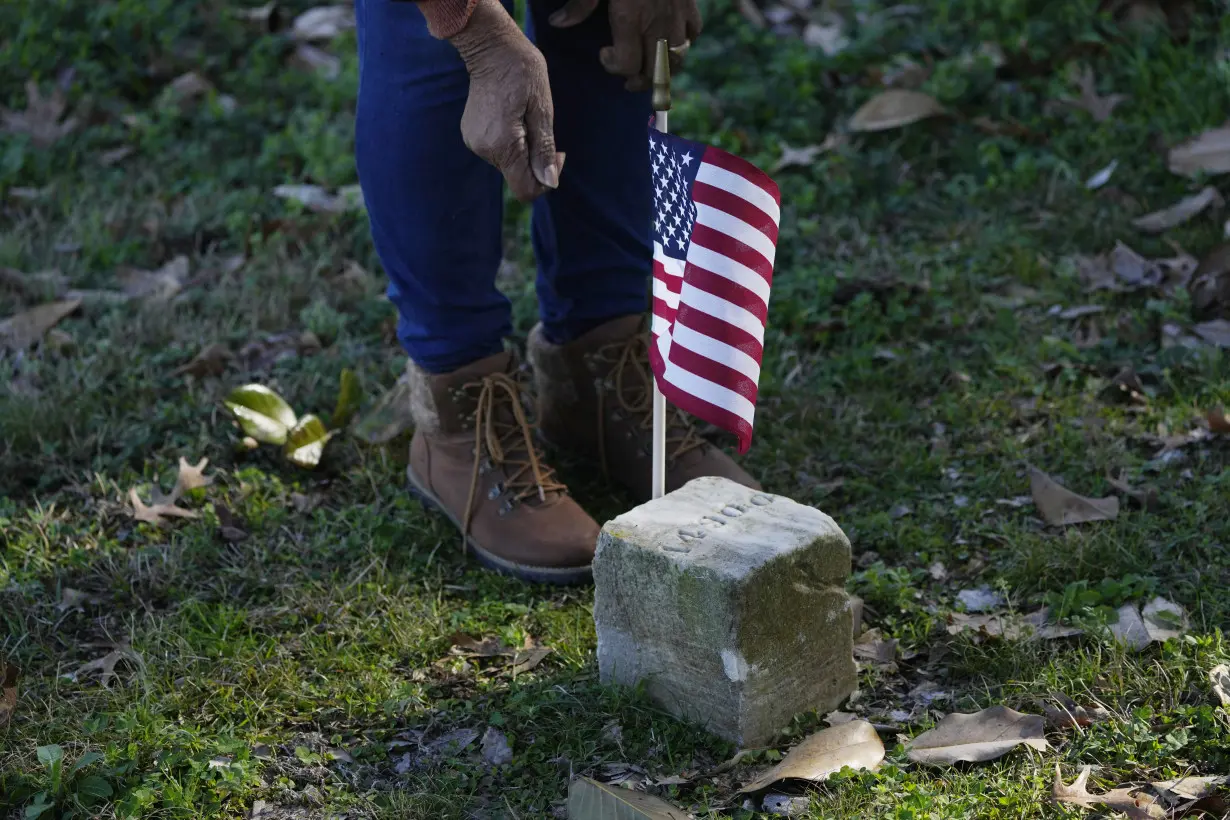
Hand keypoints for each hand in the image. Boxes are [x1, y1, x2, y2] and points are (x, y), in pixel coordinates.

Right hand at [450, 0, 564, 201]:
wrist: (491, 48)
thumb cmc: (522, 72)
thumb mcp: (542, 110)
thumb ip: (544, 149)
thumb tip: (550, 182)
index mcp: (502, 145)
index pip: (525, 189)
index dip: (546, 181)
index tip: (557, 154)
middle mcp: (484, 149)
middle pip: (517, 175)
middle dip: (536, 160)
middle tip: (542, 127)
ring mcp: (474, 143)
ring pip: (509, 163)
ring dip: (523, 148)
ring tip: (525, 116)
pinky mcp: (471, 136)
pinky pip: (498, 151)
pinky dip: (511, 142)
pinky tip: (512, 116)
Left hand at [548, 0, 701, 91]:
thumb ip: (579, 4)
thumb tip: (558, 24)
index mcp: (630, 18)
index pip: (628, 64)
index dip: (615, 68)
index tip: (604, 54)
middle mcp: (656, 21)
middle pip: (654, 71)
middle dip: (641, 81)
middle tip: (628, 80)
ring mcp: (677, 13)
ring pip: (678, 58)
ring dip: (664, 68)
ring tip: (651, 68)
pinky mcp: (689, 2)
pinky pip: (693, 31)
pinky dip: (683, 40)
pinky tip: (669, 37)